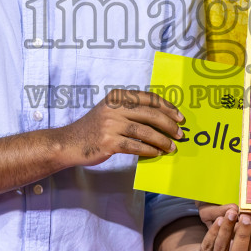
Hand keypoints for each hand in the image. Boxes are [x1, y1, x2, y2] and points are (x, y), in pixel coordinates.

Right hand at [57, 89, 183, 166]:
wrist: (70, 143)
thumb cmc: (94, 128)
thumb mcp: (110, 110)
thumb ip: (131, 109)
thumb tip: (161, 117)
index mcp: (118, 96)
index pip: (149, 98)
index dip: (167, 107)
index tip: (180, 117)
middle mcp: (114, 108)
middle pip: (150, 114)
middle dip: (169, 125)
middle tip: (180, 134)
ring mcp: (110, 125)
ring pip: (145, 132)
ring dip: (162, 140)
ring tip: (171, 147)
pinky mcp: (108, 142)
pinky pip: (135, 146)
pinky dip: (149, 150)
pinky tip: (156, 153)